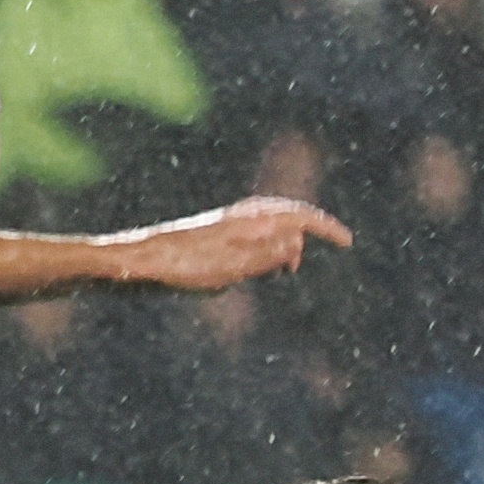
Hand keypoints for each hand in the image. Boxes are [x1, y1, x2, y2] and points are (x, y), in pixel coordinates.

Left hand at [131, 197, 352, 291]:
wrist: (136, 258)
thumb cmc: (179, 267)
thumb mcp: (227, 268)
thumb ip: (262, 255)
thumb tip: (295, 241)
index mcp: (248, 221)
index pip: (298, 216)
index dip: (324, 228)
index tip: (347, 242)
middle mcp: (239, 216)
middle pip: (286, 214)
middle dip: (307, 232)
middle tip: (313, 258)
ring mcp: (225, 222)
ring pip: (268, 222)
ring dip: (285, 240)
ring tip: (288, 267)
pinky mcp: (211, 231)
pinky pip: (252, 230)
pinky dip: (266, 242)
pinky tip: (255, 263)